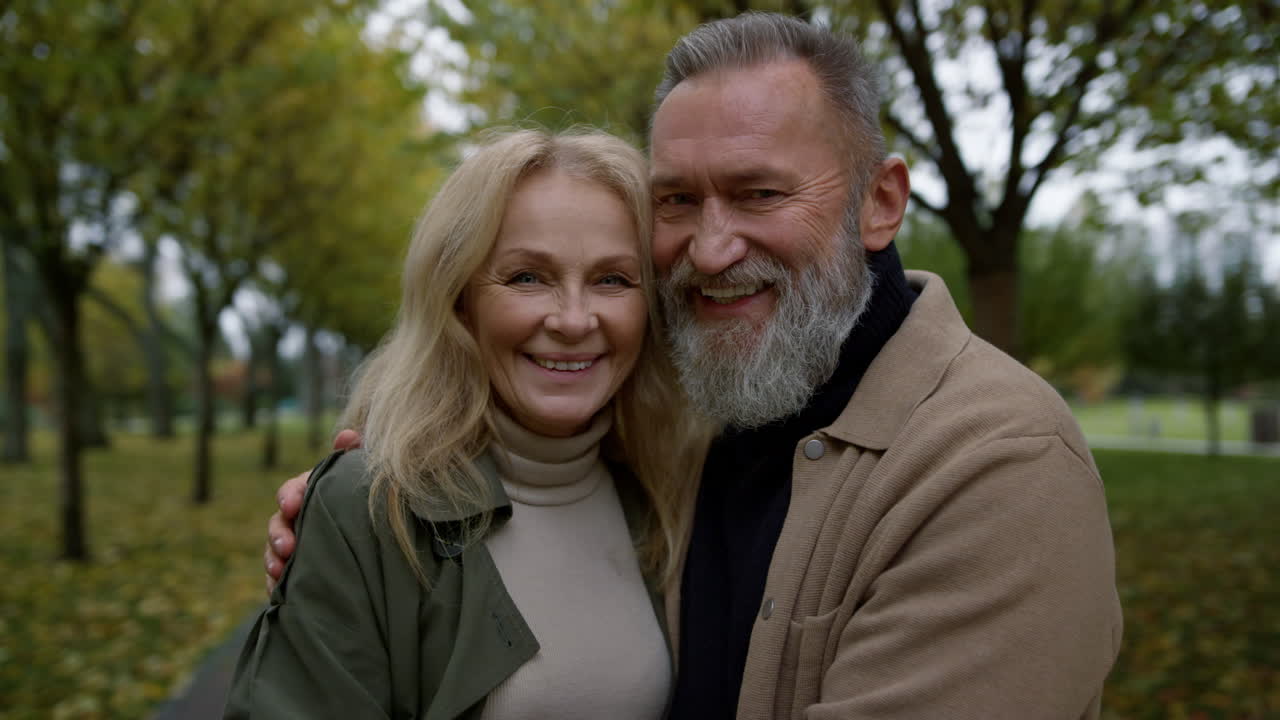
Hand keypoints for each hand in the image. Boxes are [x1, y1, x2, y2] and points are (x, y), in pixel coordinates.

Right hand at [264, 429, 362, 593]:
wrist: (375, 547)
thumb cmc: (363, 502)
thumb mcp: (360, 479)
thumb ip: (352, 457)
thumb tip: (347, 435)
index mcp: (311, 493)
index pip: (292, 490)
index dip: (289, 496)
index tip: (291, 506)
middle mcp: (298, 518)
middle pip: (277, 523)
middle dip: (278, 534)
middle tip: (287, 547)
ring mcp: (293, 545)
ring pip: (273, 551)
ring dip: (273, 560)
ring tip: (281, 571)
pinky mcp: (295, 571)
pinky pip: (278, 579)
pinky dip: (276, 585)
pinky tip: (279, 592)